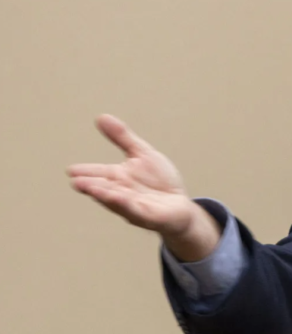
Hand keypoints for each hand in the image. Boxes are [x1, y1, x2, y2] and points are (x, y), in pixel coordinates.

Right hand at [67, 114, 219, 260]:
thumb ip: (122, 137)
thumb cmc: (159, 181)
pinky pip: (136, 211)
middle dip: (91, 186)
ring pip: (116, 201)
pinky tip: (119, 198)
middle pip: (104, 189)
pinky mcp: (149, 216)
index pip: (99, 174)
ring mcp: (134, 206)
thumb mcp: (142, 153)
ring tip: (92, 189)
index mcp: (118, 178)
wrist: (180, 205)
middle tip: (76, 182)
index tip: (71, 170)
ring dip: (104, 196)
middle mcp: (121, 193)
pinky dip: (126, 205)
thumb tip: (101, 117)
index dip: (86, 172)